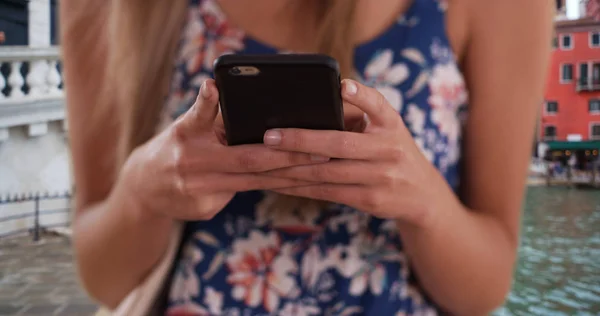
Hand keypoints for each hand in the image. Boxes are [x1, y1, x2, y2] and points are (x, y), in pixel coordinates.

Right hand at [118, 79, 326, 220]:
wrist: (142, 189)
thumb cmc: (171, 147)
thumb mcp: (184, 125)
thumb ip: (206, 112)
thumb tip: (226, 90)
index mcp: (190, 143)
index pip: (236, 141)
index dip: (268, 141)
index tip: (296, 134)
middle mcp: (195, 171)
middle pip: (253, 166)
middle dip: (291, 159)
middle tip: (324, 153)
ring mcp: (201, 195)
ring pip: (254, 184)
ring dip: (289, 177)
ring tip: (320, 168)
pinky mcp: (206, 211)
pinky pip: (243, 195)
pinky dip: (270, 188)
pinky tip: (297, 183)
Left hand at [263, 80, 456, 226]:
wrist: (421, 193)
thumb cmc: (392, 151)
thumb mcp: (387, 128)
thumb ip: (358, 114)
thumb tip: (312, 106)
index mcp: (391, 124)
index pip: (378, 105)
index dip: (361, 96)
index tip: (342, 86)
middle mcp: (389, 149)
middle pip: (340, 144)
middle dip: (301, 139)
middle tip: (270, 136)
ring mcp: (381, 177)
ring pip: (327, 172)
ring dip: (291, 168)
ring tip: (264, 160)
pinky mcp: (370, 200)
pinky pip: (327, 192)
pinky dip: (300, 187)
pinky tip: (278, 182)